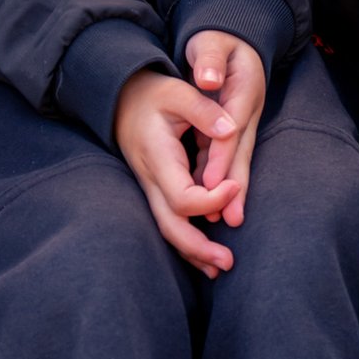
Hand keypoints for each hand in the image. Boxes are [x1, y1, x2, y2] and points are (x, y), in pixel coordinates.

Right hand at [112, 69, 241, 277]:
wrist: (123, 98)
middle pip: (170, 227)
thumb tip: (231, 129)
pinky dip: (187, 241)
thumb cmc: (153, 94)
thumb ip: (204, 109)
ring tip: (220, 267)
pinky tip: (206, 255)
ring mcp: (150, 188)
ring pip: (168, 230)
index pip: (183, 197)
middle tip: (229, 261)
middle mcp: (151, 180)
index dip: (212, 199)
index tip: (235, 185)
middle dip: (198, 248)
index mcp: (158, 158)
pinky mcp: (156, 190)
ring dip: (193, 252)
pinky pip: (169, 222)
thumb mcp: (177, 91)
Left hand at [184, 30, 266, 227]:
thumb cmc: (218, 39)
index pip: (231, 129)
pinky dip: (220, 178)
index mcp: (243, 90)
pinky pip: (227, 156)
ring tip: (226, 220)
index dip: (222, 155)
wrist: (235, 35)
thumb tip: (206, 78)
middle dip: (235, 186)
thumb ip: (210, 57)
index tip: (213, 182)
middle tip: (231, 218)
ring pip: (237, 159)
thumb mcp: (213, 41)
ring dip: (231, 189)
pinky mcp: (233, 128)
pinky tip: (212, 201)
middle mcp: (247, 111)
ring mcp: (242, 121)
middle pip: (241, 152)